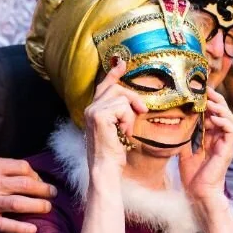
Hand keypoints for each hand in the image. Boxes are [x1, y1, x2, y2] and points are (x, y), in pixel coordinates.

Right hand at [0, 157, 56, 232]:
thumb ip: (1, 167)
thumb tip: (30, 173)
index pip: (22, 167)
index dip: (36, 175)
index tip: (39, 182)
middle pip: (26, 184)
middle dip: (44, 190)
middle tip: (52, 194)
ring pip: (20, 203)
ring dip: (39, 206)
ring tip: (48, 208)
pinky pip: (7, 225)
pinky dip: (22, 228)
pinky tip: (33, 229)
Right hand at [83, 59, 147, 173]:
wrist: (106, 168)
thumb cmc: (113, 153)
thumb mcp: (118, 128)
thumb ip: (121, 113)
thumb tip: (135, 102)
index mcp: (93, 110)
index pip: (104, 86)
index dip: (113, 73)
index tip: (122, 63)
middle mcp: (90, 108)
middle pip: (117, 88)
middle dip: (133, 99)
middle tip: (141, 112)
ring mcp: (92, 111)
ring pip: (121, 98)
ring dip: (130, 115)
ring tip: (126, 131)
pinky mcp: (99, 116)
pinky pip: (122, 107)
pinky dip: (128, 120)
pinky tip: (123, 133)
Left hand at [179, 87, 232, 202]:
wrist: (198, 194)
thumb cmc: (192, 175)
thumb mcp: (184, 149)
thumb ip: (185, 134)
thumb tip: (177, 119)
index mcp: (212, 137)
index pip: (214, 114)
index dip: (209, 101)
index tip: (199, 91)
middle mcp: (220, 138)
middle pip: (224, 113)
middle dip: (217, 100)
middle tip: (206, 91)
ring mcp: (225, 144)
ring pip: (231, 119)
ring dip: (221, 109)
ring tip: (209, 103)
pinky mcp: (227, 151)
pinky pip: (232, 131)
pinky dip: (224, 122)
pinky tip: (214, 119)